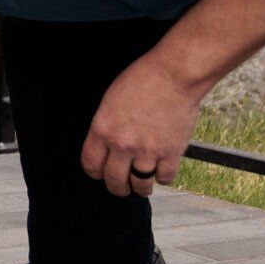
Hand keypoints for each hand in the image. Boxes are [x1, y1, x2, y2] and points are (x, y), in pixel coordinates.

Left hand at [80, 51, 205, 197]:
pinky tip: (161, 171)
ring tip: (142, 186)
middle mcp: (122, 144)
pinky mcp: (171, 153)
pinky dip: (163, 177)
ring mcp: (147, 151)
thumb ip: (106, 126)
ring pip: (140, 185)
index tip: (101, 174)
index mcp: (102, 129)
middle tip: (121, 187)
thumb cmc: (143, 79)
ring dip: (140, 188)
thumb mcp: (110, 101)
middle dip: (117, 187)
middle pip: (114, 181)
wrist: (174, 75)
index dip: (96, 173)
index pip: (91, 165)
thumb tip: (106, 147)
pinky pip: (164, 178)